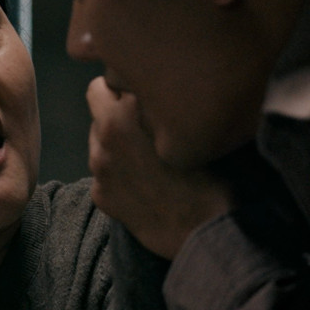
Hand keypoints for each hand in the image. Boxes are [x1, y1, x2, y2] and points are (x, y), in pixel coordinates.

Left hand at [86, 76, 232, 258]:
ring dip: (116, 138)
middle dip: (116, 107)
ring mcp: (98, 168)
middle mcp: (104, 136)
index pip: (106, 79)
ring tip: (147, 153)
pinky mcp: (99, 195)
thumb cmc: (212, 170)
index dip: (129, 85)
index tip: (146, 95)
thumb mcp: (188, 121)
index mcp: (124, 112)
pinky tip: (143, 181)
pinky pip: (103, 169)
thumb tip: (153, 90)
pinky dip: (118, 170)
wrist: (204, 230)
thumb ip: (160, 102)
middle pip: (97, 104)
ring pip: (98, 137)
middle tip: (145, 120)